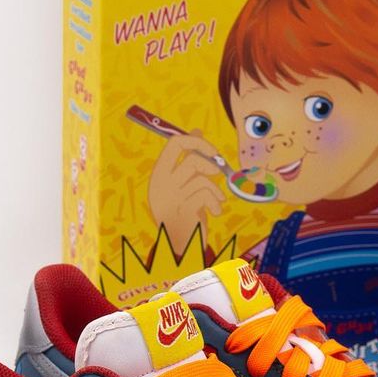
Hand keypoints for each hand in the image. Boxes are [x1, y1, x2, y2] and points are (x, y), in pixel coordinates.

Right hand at [147, 132, 226, 251]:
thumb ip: (186, 160)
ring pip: (203, 179)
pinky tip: (215, 212)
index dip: (196, 141)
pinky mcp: (184, 211)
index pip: (175, 144)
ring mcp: (172, 198)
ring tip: (217, 200)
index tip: (211, 150)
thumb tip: (196, 130)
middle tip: (218, 170)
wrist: (178, 246)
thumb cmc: (182, 212)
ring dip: (215, 190)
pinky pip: (206, 195)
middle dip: (212, 161)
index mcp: (158, 175)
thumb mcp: (181, 184)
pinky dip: (216, 202)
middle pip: (193, 158)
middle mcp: (161, 184)